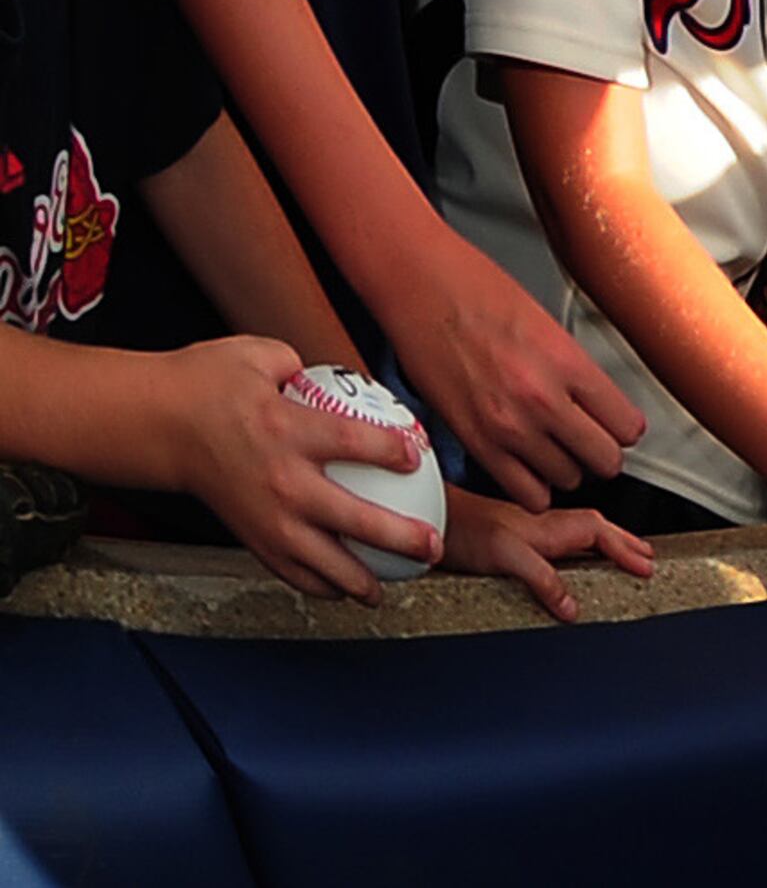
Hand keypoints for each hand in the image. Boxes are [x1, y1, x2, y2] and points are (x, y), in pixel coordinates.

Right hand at [157, 337, 440, 600]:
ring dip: (357, 579)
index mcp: (288, 428)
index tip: (421, 456)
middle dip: (396, 536)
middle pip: (349, 517)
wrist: (158, 425)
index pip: (353, 443)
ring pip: (318, 560)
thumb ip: (312, 366)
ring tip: (390, 589)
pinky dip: (316, 585)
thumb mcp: (264, 354)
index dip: (393, 451)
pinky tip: (343, 590)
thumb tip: (349, 377)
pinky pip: (287, 570)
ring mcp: (264, 515)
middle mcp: (280, 479)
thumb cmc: (210, 382)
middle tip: (430, 547)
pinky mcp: (249, 536)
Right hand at [372, 227, 642, 506]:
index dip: (625, 429)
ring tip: (557, 450)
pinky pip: (524, 491)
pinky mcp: (475, 443)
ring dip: (566, 468)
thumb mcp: (549, 326)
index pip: (626, 425)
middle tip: (593, 442)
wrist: (424, 291)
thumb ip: (574, 369)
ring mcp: (508, 427)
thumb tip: (598, 402)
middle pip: (604, 459)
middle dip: (603, 454)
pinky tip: (530, 467)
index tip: (619, 426)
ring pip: (566, 479)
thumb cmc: (480, 294)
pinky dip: (533, 487)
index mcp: (569, 363)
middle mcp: (543, 400)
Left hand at [445, 487, 652, 622]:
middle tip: (647, 558)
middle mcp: (546, 527)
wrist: (435, 524)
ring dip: (608, 544)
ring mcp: (532, 533)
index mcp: (552, 527)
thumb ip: (543, 578)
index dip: (627, 550)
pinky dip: (580, 550)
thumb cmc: (465, 533)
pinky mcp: (517, 543)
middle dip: (627, 543)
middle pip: (599, 531)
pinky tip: (574, 559)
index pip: (601, 535)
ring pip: (583, 535)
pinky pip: (562, 545)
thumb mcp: (508, 556)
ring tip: (624, 555)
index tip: (647, 567)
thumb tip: (572, 607)